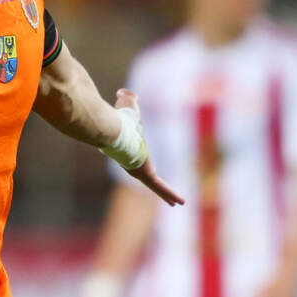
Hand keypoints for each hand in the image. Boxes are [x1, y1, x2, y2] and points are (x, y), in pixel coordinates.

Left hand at [115, 89, 184, 206]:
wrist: (116, 132)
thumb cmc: (122, 119)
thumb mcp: (127, 105)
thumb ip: (127, 98)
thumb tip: (123, 92)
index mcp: (131, 152)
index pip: (138, 160)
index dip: (143, 164)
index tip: (147, 169)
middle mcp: (134, 165)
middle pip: (148, 179)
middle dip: (157, 187)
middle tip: (164, 195)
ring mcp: (140, 173)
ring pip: (157, 187)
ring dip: (167, 195)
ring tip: (177, 203)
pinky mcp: (147, 176)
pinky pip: (162, 188)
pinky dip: (171, 194)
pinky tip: (180, 202)